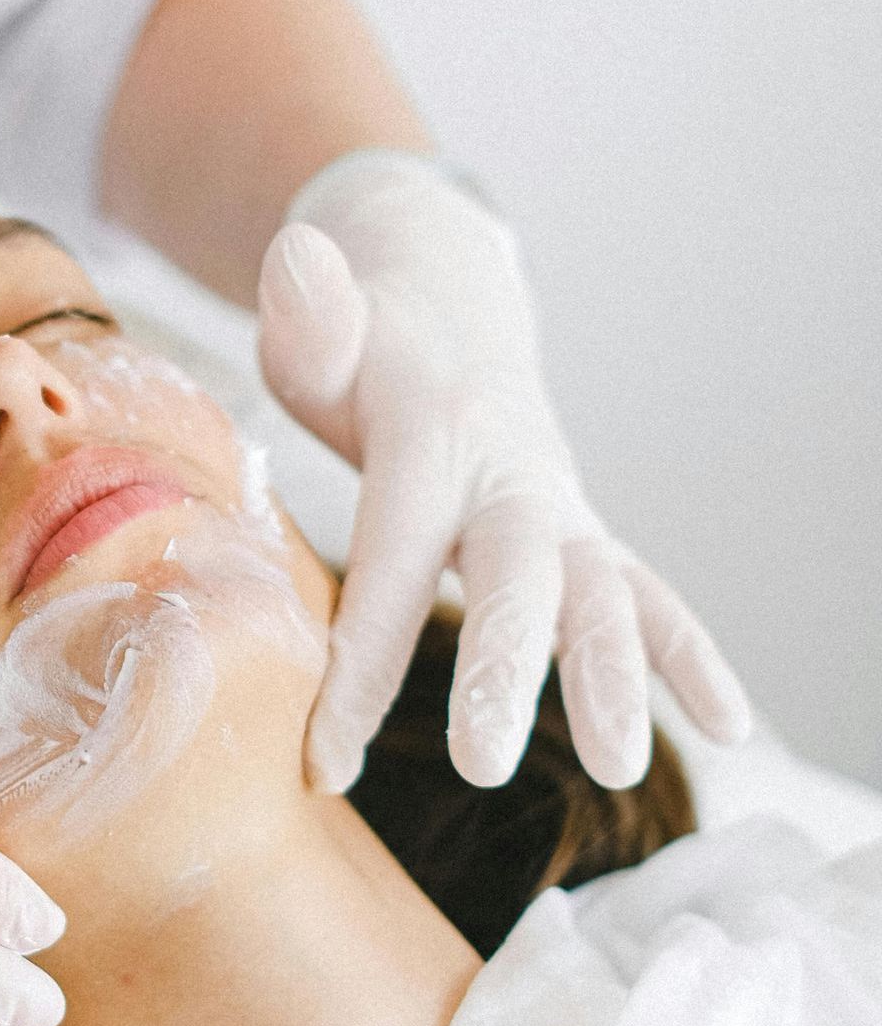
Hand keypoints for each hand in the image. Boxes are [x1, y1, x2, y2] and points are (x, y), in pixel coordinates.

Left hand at [255, 151, 751, 793]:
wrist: (443, 305)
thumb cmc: (357, 342)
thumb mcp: (317, 323)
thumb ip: (310, 311)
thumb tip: (295, 256)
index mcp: (430, 434)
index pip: (389, 559)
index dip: (357, 663)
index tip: (324, 760)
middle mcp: (507, 473)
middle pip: (513, 576)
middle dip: (503, 668)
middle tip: (482, 765)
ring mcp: (556, 503)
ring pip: (599, 592)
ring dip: (614, 676)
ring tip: (620, 769)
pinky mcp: (579, 531)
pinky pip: (643, 594)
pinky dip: (687, 654)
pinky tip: (730, 726)